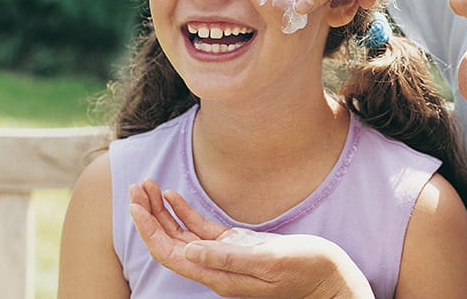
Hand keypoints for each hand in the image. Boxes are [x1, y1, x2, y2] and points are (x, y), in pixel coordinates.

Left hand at [129, 179, 373, 298]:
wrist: (331, 279)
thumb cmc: (307, 270)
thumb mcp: (270, 262)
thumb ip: (229, 258)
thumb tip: (187, 252)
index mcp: (219, 276)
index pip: (170, 253)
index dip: (150, 229)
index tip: (136, 205)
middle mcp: (216, 268)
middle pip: (170, 242)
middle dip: (149, 215)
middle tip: (136, 187)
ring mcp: (226, 256)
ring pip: (182, 234)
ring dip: (162, 212)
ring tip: (147, 187)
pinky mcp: (238, 246)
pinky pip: (201, 230)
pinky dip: (185, 213)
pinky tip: (173, 197)